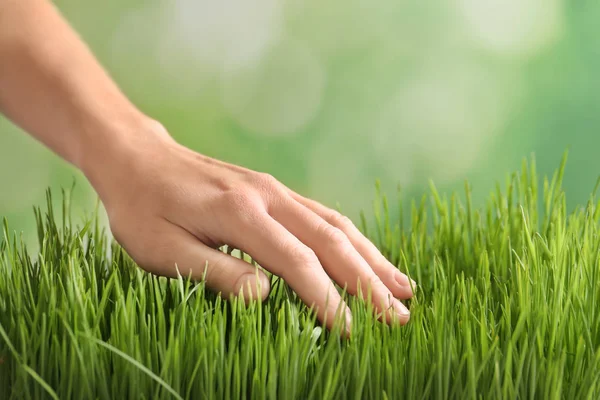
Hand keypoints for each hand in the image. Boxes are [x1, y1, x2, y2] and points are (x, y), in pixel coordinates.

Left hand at [86, 122, 415, 331]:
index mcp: (240, 214)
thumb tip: (265, 296)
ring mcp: (274, 190)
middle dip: (368, 282)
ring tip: (403, 288)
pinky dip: (352, 238)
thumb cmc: (142, 209)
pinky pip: (323, 215)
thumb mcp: (163, 250)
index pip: (298, 262)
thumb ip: (216, 272)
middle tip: (399, 317)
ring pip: (336, 224)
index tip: (353, 333)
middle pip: (331, 241)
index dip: (328, 299)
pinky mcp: (273, 191)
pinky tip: (367, 255)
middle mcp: (267, 197)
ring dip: (371, 258)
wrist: (137, 159)